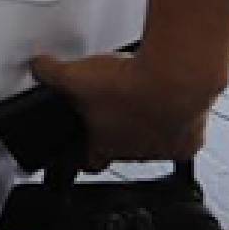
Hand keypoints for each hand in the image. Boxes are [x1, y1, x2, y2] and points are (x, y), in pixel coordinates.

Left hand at [26, 49, 225, 170]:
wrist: (174, 79)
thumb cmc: (128, 84)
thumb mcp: (75, 75)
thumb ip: (51, 73)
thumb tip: (38, 67)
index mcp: (105, 145)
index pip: (89, 162)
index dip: (84, 153)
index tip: (84, 145)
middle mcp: (135, 154)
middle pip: (123, 149)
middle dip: (120, 129)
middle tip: (119, 104)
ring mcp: (164, 150)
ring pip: (154, 143)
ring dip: (150, 125)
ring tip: (146, 98)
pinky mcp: (190, 142)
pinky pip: (185, 136)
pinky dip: (180, 121)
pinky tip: (173, 102)